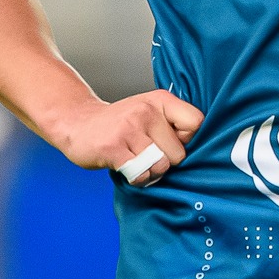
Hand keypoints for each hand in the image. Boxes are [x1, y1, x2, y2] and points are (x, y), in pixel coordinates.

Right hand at [46, 90, 202, 186]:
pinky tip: (125, 166)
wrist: (78, 124)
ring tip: (135, 160)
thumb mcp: (150, 111)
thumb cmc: (120, 123)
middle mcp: (146, 111)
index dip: (187, 140)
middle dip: (165, 161)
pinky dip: (136, 178)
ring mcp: (129, 129)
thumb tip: (199, 150)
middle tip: (146, 153)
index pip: (196, 123)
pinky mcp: (113, 148)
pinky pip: (140, 175)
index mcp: (160, 100)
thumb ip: (174, 124)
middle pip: (178, 154)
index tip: (171, 141)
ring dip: (149, 172)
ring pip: (160, 167)